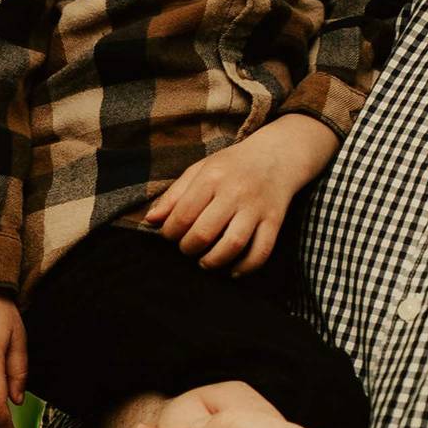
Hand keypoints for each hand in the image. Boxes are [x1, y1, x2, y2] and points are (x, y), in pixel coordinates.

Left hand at [141, 116, 336, 274]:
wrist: (276, 155)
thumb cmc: (231, 166)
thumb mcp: (200, 170)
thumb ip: (173, 195)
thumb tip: (150, 221)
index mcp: (212, 177)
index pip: (183, 215)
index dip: (170, 233)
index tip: (170, 235)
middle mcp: (235, 192)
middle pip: (205, 232)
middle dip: (188, 248)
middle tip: (187, 248)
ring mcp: (256, 207)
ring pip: (233, 245)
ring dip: (213, 261)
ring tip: (205, 262)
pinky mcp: (274, 220)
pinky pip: (262, 251)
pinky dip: (246, 267)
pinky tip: (233, 271)